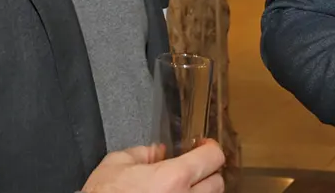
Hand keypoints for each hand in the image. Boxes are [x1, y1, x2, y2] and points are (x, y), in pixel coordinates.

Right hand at [81, 140, 224, 192]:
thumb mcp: (117, 164)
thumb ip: (142, 153)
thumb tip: (158, 152)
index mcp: (173, 178)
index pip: (213, 158)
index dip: (209, 148)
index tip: (202, 147)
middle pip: (218, 183)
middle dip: (207, 172)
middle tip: (193, 168)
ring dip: (199, 191)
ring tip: (180, 187)